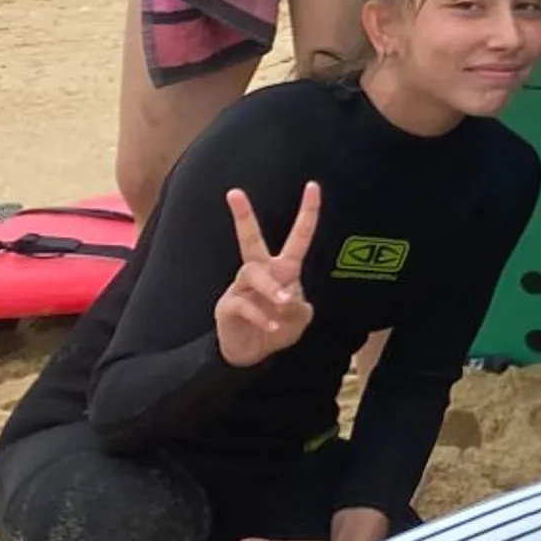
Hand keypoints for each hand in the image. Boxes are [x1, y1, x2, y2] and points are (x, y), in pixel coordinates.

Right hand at [213, 181, 321, 365]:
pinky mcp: (227, 306)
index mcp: (283, 269)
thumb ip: (299, 307)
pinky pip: (244, 305)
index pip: (299, 237)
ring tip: (283, 304)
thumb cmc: (278, 328)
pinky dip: (262, 317)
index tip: (313, 185)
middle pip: (250, 240)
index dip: (308, 213)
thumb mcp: (299, 319)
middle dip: (243, 216)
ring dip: (271, 288)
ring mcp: (241, 288)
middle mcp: (260, 272)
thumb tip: (287, 298)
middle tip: (234, 192)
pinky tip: (272, 328)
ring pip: (253, 273)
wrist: (252, 354)